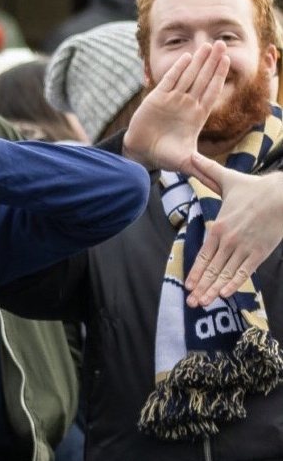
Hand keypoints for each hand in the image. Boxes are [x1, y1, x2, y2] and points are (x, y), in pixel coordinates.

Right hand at [122, 41, 229, 171]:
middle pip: (202, 78)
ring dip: (198, 60)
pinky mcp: (155, 99)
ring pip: (188, 76)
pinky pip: (168, 81)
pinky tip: (186, 57)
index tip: (227, 61)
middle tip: (221, 43)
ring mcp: (171, 100)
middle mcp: (186, 105)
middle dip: (212, 62)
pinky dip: (177, 69)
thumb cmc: (164, 156)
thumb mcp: (186, 162)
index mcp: (196, 116)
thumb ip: (202, 168)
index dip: (219, 76)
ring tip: (208, 45)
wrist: (141, 153)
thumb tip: (219, 184)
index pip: (211, 91)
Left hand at [185, 154, 282, 305]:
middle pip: (212, 269)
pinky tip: (225, 295)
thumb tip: (189, 157)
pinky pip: (245, 272)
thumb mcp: (227, 180)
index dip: (194, 273)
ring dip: (214, 290)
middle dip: (201, 287)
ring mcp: (244, 248)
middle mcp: (228, 241)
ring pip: (226, 273)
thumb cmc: (254, 189)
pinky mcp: (260, 252)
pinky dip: (234, 284)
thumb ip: (206, 171)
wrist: (282, 195)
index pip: (202, 256)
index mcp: (218, 227)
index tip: (187, 286)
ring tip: (204, 303)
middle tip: (191, 303)